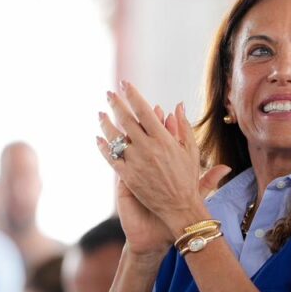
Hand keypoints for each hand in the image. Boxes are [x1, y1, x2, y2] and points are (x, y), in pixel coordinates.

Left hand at [97, 81, 229, 237]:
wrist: (179, 207)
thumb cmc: (188, 178)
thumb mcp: (191, 150)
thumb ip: (183, 126)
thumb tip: (178, 105)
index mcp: (164, 139)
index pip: (144, 110)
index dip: (133, 95)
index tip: (125, 84)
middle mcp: (147, 148)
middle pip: (126, 120)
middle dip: (116, 104)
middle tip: (109, 93)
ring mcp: (135, 162)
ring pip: (115, 138)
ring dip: (106, 123)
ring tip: (101, 113)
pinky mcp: (127, 177)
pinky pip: (111, 158)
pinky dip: (103, 147)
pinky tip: (99, 139)